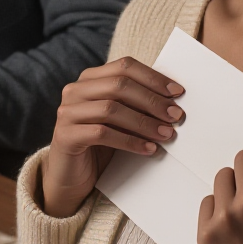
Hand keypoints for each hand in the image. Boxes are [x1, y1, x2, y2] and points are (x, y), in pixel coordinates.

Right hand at [39, 57, 185, 218]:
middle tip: (176, 115)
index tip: (178, 92)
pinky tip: (148, 149)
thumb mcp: (120, 119)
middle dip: (152, 100)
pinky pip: (101, 133)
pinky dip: (129, 141)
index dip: (153, 78)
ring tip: (166, 134)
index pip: (124, 66)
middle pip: (119, 85)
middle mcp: (75, 90)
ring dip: (144, 122)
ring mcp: (67, 112)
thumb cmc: (101, 145)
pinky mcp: (64, 135)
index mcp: (90, 79)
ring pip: (110, 109)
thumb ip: (136, 104)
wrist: (72, 176)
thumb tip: (172, 101)